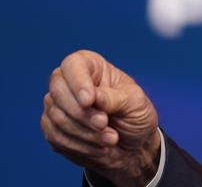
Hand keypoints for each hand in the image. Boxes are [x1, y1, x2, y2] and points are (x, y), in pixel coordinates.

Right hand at [41, 50, 160, 186]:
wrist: (134, 145)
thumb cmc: (136, 116)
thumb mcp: (135, 103)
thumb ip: (113, 98)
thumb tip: (94, 97)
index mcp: (93, 67)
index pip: (73, 64)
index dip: (78, 82)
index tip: (89, 101)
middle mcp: (70, 83)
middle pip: (58, 91)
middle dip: (82, 113)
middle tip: (104, 124)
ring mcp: (58, 106)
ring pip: (56, 116)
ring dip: (85, 132)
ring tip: (111, 139)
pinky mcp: (54, 129)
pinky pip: (55, 136)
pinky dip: (79, 145)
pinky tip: (99, 148)